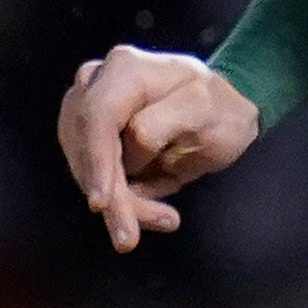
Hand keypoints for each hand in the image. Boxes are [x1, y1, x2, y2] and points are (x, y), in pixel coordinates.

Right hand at [56, 45, 257, 252]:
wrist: (223, 109)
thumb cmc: (218, 107)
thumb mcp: (204, 109)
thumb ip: (165, 121)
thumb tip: (131, 143)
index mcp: (125, 71)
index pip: (97, 118)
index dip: (96, 162)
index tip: (102, 203)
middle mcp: (95, 85)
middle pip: (86, 147)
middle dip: (109, 195)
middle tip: (130, 236)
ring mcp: (86, 110)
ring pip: (84, 167)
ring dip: (116, 202)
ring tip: (160, 218)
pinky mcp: (89, 138)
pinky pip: (93, 175)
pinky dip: (118, 199)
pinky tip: (152, 210)